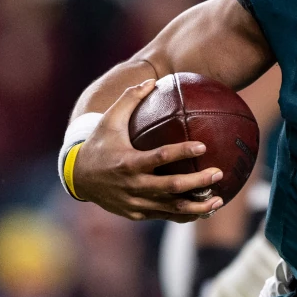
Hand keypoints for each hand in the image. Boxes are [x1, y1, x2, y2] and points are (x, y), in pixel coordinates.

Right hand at [70, 78, 225, 222]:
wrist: (77, 178)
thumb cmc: (98, 144)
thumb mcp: (109, 120)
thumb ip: (129, 99)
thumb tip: (153, 81)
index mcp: (128, 162)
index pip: (160, 157)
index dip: (183, 152)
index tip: (203, 146)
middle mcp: (133, 185)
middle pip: (171, 186)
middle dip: (198, 182)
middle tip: (218, 173)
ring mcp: (135, 202)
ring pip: (171, 207)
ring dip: (197, 206)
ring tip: (219, 200)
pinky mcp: (137, 214)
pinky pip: (165, 216)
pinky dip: (185, 214)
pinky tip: (204, 211)